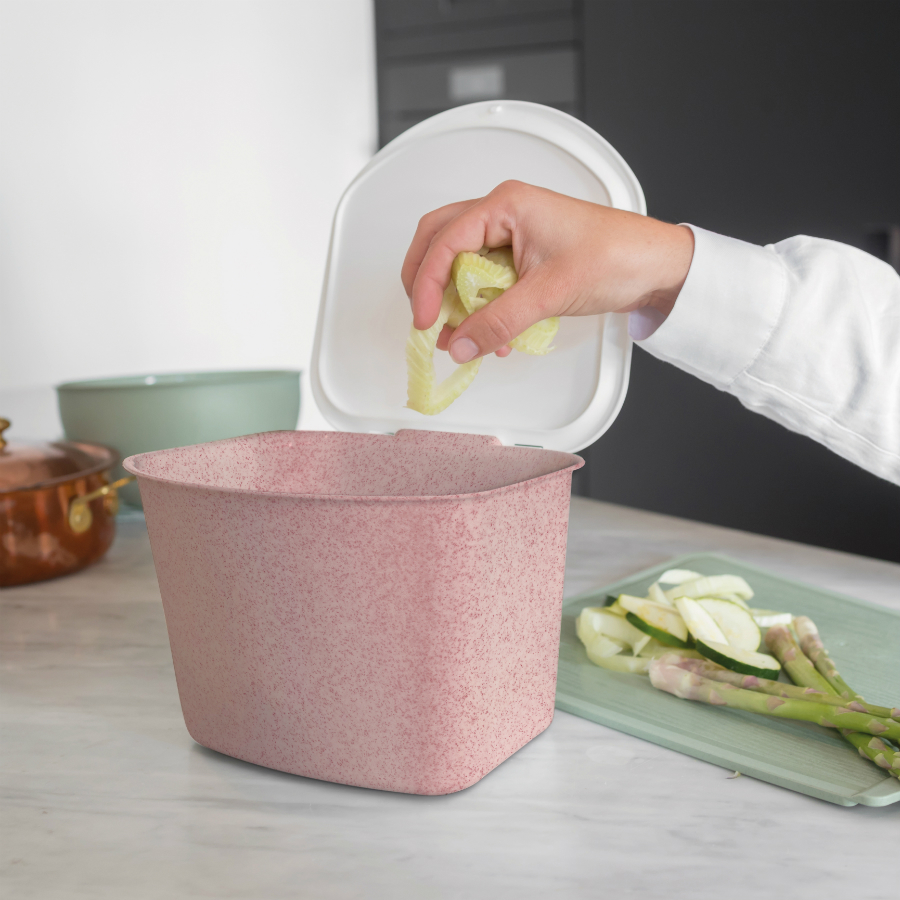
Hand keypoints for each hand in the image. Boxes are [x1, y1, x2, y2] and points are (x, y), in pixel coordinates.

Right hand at [401, 181, 693, 362]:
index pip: (444, 241)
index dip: (426, 284)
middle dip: (426, 283)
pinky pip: (483, 279)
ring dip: (453, 300)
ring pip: (458, 262)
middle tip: (425, 320)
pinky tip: (490, 333)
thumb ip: (499, 320)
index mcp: (505, 205)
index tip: (425, 321)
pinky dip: (478, 306)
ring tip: (461, 337)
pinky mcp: (522, 256)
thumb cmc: (615, 257)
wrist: (656, 266)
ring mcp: (511, 233)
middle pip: (438, 241)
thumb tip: (461, 344)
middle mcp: (502, 213)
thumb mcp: (549, 293)